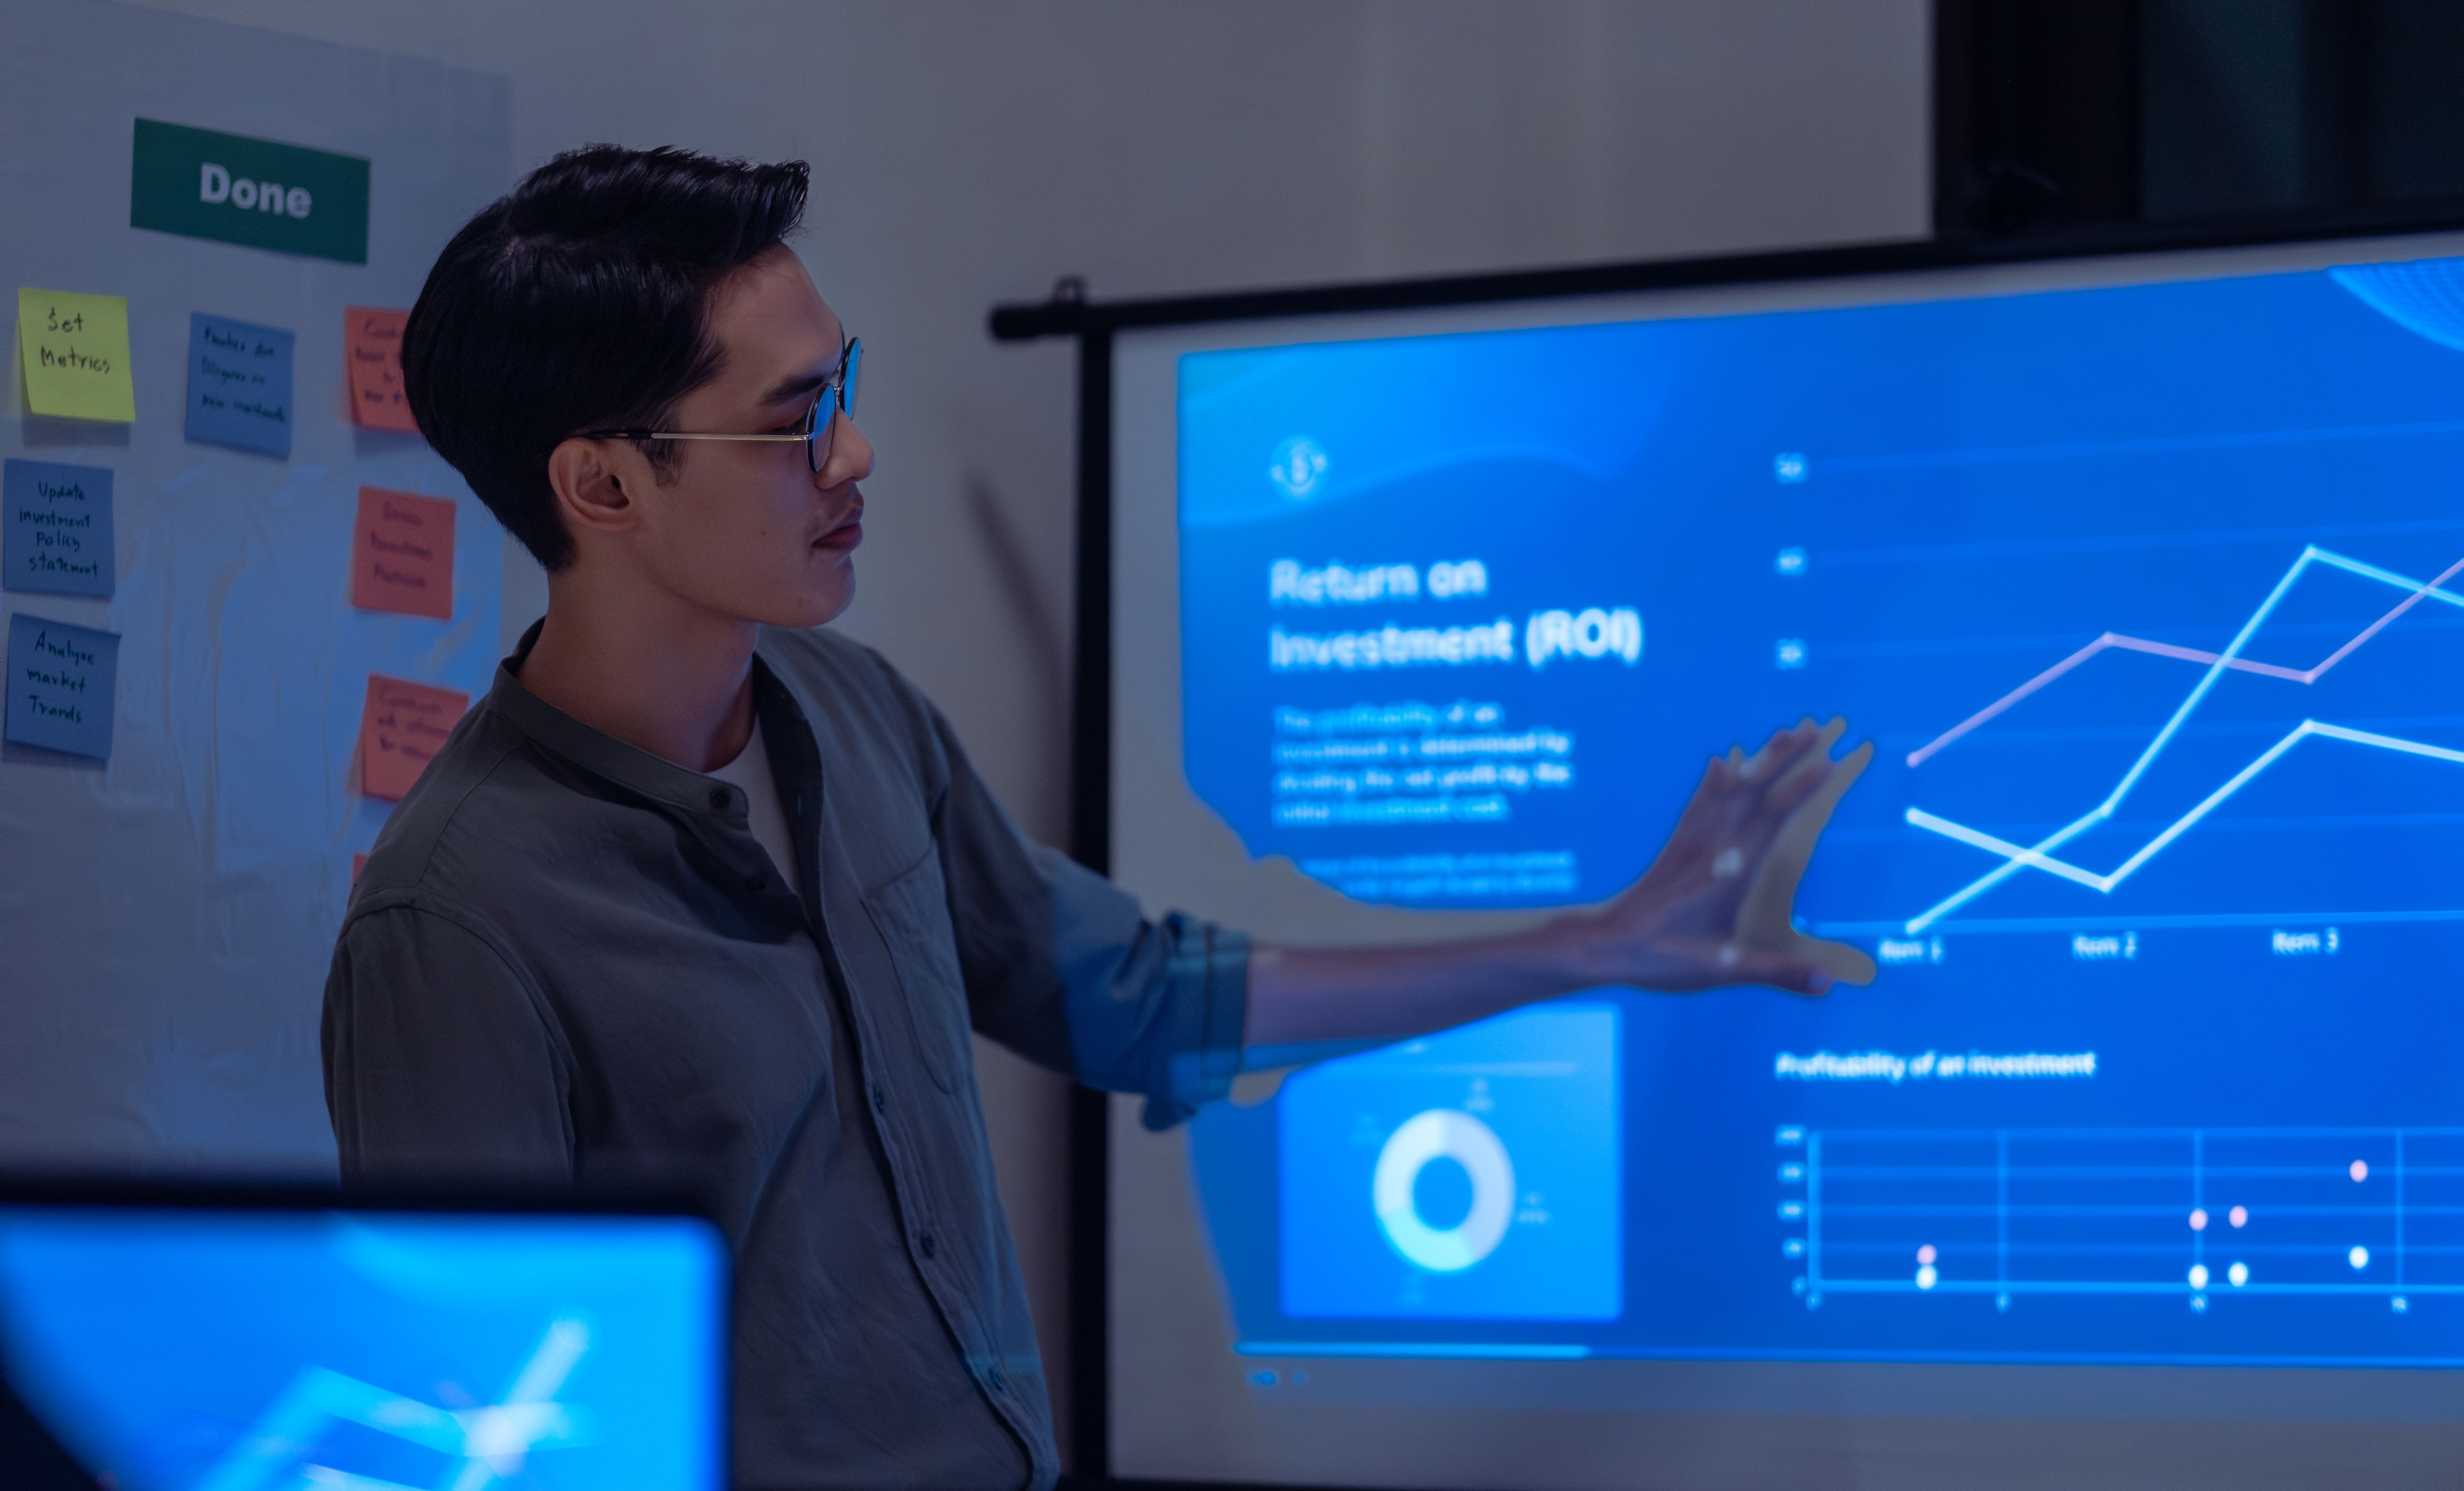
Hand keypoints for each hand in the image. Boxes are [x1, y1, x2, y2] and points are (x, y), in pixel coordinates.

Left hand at [1558, 716, 1875, 995]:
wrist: (1603, 944)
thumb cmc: (1661, 959)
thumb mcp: (1721, 971)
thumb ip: (1775, 972)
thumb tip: (1827, 984)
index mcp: (1728, 873)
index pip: (1771, 819)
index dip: (1800, 789)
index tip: (1828, 760)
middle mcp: (1711, 848)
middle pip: (1754, 791)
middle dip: (1786, 758)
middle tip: (1815, 725)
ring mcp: (1691, 843)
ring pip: (1729, 789)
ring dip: (1758, 759)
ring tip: (1783, 732)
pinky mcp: (1675, 848)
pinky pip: (1697, 804)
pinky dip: (1711, 781)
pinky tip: (1719, 761)